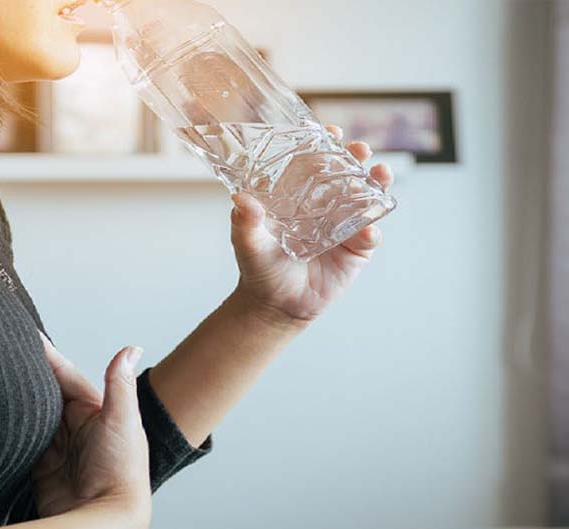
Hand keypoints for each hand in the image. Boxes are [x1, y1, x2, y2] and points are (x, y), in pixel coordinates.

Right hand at [30, 331, 150, 528]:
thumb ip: (120, 386)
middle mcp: (74, 426)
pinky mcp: (40, 467)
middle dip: (24, 373)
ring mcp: (56, 447)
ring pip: (29, 415)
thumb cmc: (122, 471)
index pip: (64, 376)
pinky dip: (8, 430)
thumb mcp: (122, 422)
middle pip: (44, 393)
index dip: (45, 355)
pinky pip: (20, 442)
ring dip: (13, 400)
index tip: (24, 332)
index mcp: (94, 410)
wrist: (106, 520)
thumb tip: (131, 347)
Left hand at [230, 125, 394, 323]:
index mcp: (299, 195)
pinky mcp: (356, 250)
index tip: (329, 131)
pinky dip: (371, 230)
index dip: (323, 145)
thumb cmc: (260, 267)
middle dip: (357, 157)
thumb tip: (239, 198)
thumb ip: (245, 222)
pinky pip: (369, 236)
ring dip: (376, 183)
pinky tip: (367, 230)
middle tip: (360, 149)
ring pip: (367, 198)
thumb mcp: (248, 242)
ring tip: (380, 174)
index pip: (314, 163)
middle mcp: (325, 205)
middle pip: (347, 173)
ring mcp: (344, 225)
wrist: (276, 305)